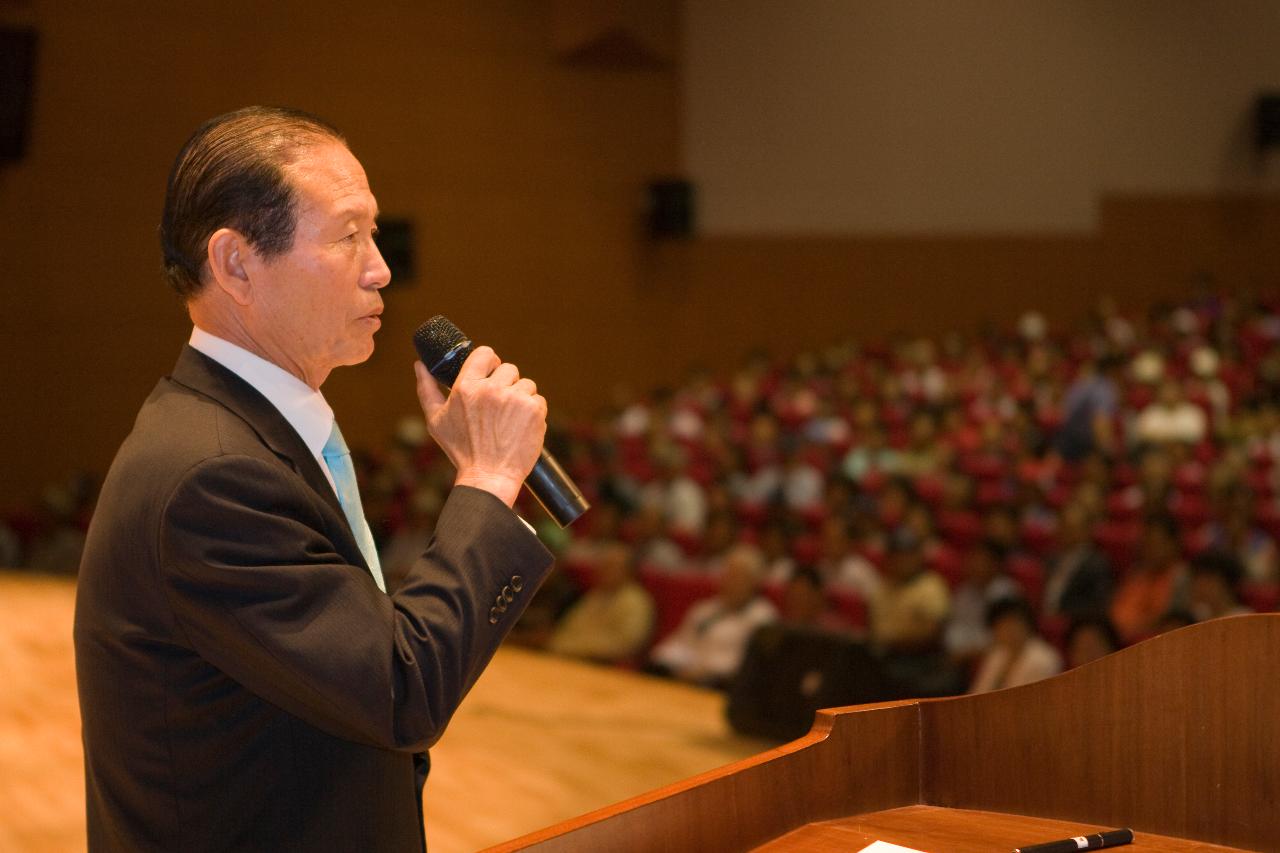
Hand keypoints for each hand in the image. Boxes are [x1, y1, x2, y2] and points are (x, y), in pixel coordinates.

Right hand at [414, 346, 547, 506]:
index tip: (492, 373)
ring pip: (526, 385)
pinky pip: (538, 400)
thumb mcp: (436, 420)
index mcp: (467, 387)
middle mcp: (491, 389)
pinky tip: (521, 427)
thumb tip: (419, 365)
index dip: (491, 362)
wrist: (489, 478)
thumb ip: (427, 389)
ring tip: (510, 421)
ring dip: (521, 398)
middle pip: (509, 369)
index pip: (485, 353)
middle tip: (500, 407)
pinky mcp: (534, 410)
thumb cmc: (461, 451)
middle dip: (506, 385)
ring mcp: (515, 398)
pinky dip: (533, 412)